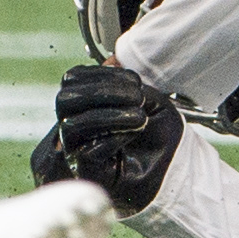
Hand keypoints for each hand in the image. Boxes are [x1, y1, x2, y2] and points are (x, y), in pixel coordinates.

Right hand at [32, 64, 185, 212]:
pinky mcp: (87, 173)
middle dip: (102, 91)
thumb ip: (130, 85)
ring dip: (109, 115)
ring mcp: (78, 150)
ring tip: (140, 118)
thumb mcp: (151, 101)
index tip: (136, 81)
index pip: (73, 80)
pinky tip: (133, 134)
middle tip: (137, 98)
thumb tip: (109, 65)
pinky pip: (86, 152)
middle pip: (64, 99)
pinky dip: (114, 137)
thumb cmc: (160, 136)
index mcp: (87, 104)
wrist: (174, 171)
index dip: (102, 74)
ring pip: (71, 125)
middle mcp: (77, 125)